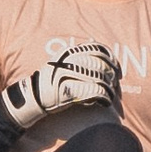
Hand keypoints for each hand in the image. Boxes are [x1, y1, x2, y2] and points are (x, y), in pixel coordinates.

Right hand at [0, 41, 118, 129]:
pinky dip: (103, 97)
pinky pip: (94, 92)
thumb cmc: (51, 82)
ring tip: (110, 94)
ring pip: (99, 78)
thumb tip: (102, 57)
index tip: (116, 68)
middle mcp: (69, 62)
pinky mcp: (69, 90)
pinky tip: (104, 102)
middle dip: (111, 74)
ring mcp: (68, 76)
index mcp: (69, 53)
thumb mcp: (62, 63)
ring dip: (109, 88)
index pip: (96, 49)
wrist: (33, 97)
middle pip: (100, 64)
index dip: (110, 58)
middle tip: (115, 82)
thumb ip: (78, 58)